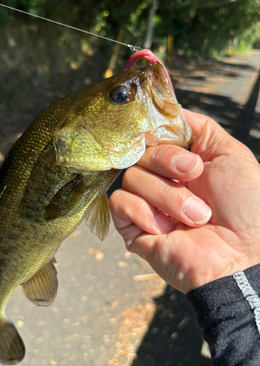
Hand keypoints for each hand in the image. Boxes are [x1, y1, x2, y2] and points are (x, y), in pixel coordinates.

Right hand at [109, 110, 259, 293]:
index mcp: (180, 162)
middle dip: (168, 162)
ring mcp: (146, 202)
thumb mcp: (231, 155)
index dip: (160, 133)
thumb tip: (171, 110)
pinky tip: (167, 229)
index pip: (153, 134)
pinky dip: (145, 212)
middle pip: (140, 151)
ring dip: (167, 196)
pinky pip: (120, 202)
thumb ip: (201, 128)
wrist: (241, 255)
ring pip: (131, 176)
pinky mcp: (132, 226)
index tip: (180, 142)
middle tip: (193, 177)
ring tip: (194, 218)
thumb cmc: (246, 208)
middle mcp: (160, 179)